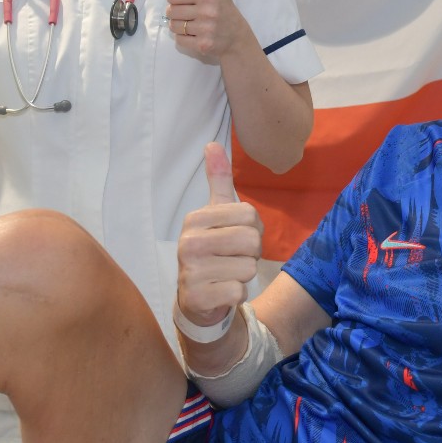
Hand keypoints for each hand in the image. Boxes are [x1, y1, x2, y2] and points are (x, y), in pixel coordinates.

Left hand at [167, 0, 246, 60]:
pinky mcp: (203, 45)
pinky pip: (179, 41)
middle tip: (190, 14)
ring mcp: (205, 30)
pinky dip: (184, 40)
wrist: (236, 37)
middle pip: (171, 12)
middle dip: (177, 14)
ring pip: (174, 27)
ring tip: (192, 25)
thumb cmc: (224, 8)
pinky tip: (195, 35)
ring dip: (179, 27)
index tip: (187, 1)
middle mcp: (207, 12)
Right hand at [176, 142, 261, 328]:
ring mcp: (190, 271)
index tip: (236, 239)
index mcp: (195, 219)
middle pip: (252, 241)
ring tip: (226, 275)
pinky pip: (239, 291)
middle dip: (251, 254)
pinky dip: (237, 294)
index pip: (250, 215)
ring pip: (248, 268)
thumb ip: (218, 180)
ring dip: (244, 275)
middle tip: (233, 260)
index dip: (253, 230)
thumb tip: (212, 143)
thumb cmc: (213, 251)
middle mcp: (188, 242)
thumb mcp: (216, 214)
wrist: (196, 299)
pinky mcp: (197, 297)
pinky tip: (221, 292)